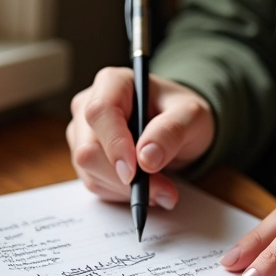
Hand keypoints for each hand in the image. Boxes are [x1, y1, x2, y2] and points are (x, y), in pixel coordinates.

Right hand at [66, 67, 214, 207]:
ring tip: (161, 188)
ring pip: (89, 172)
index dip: (115, 144)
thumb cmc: (182, 114)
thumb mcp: (192, 116)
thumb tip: (146, 158)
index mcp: (112, 83)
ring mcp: (83, 133)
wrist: (178, 129)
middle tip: (163, 190)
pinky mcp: (86, 158)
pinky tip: (145, 186)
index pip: (100, 112)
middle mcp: (88, 105)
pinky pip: (95, 184)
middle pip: (88, 149)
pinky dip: (121, 193)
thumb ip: (172, 131)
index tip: (135, 172)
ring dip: (126, 189)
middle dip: (125, 178)